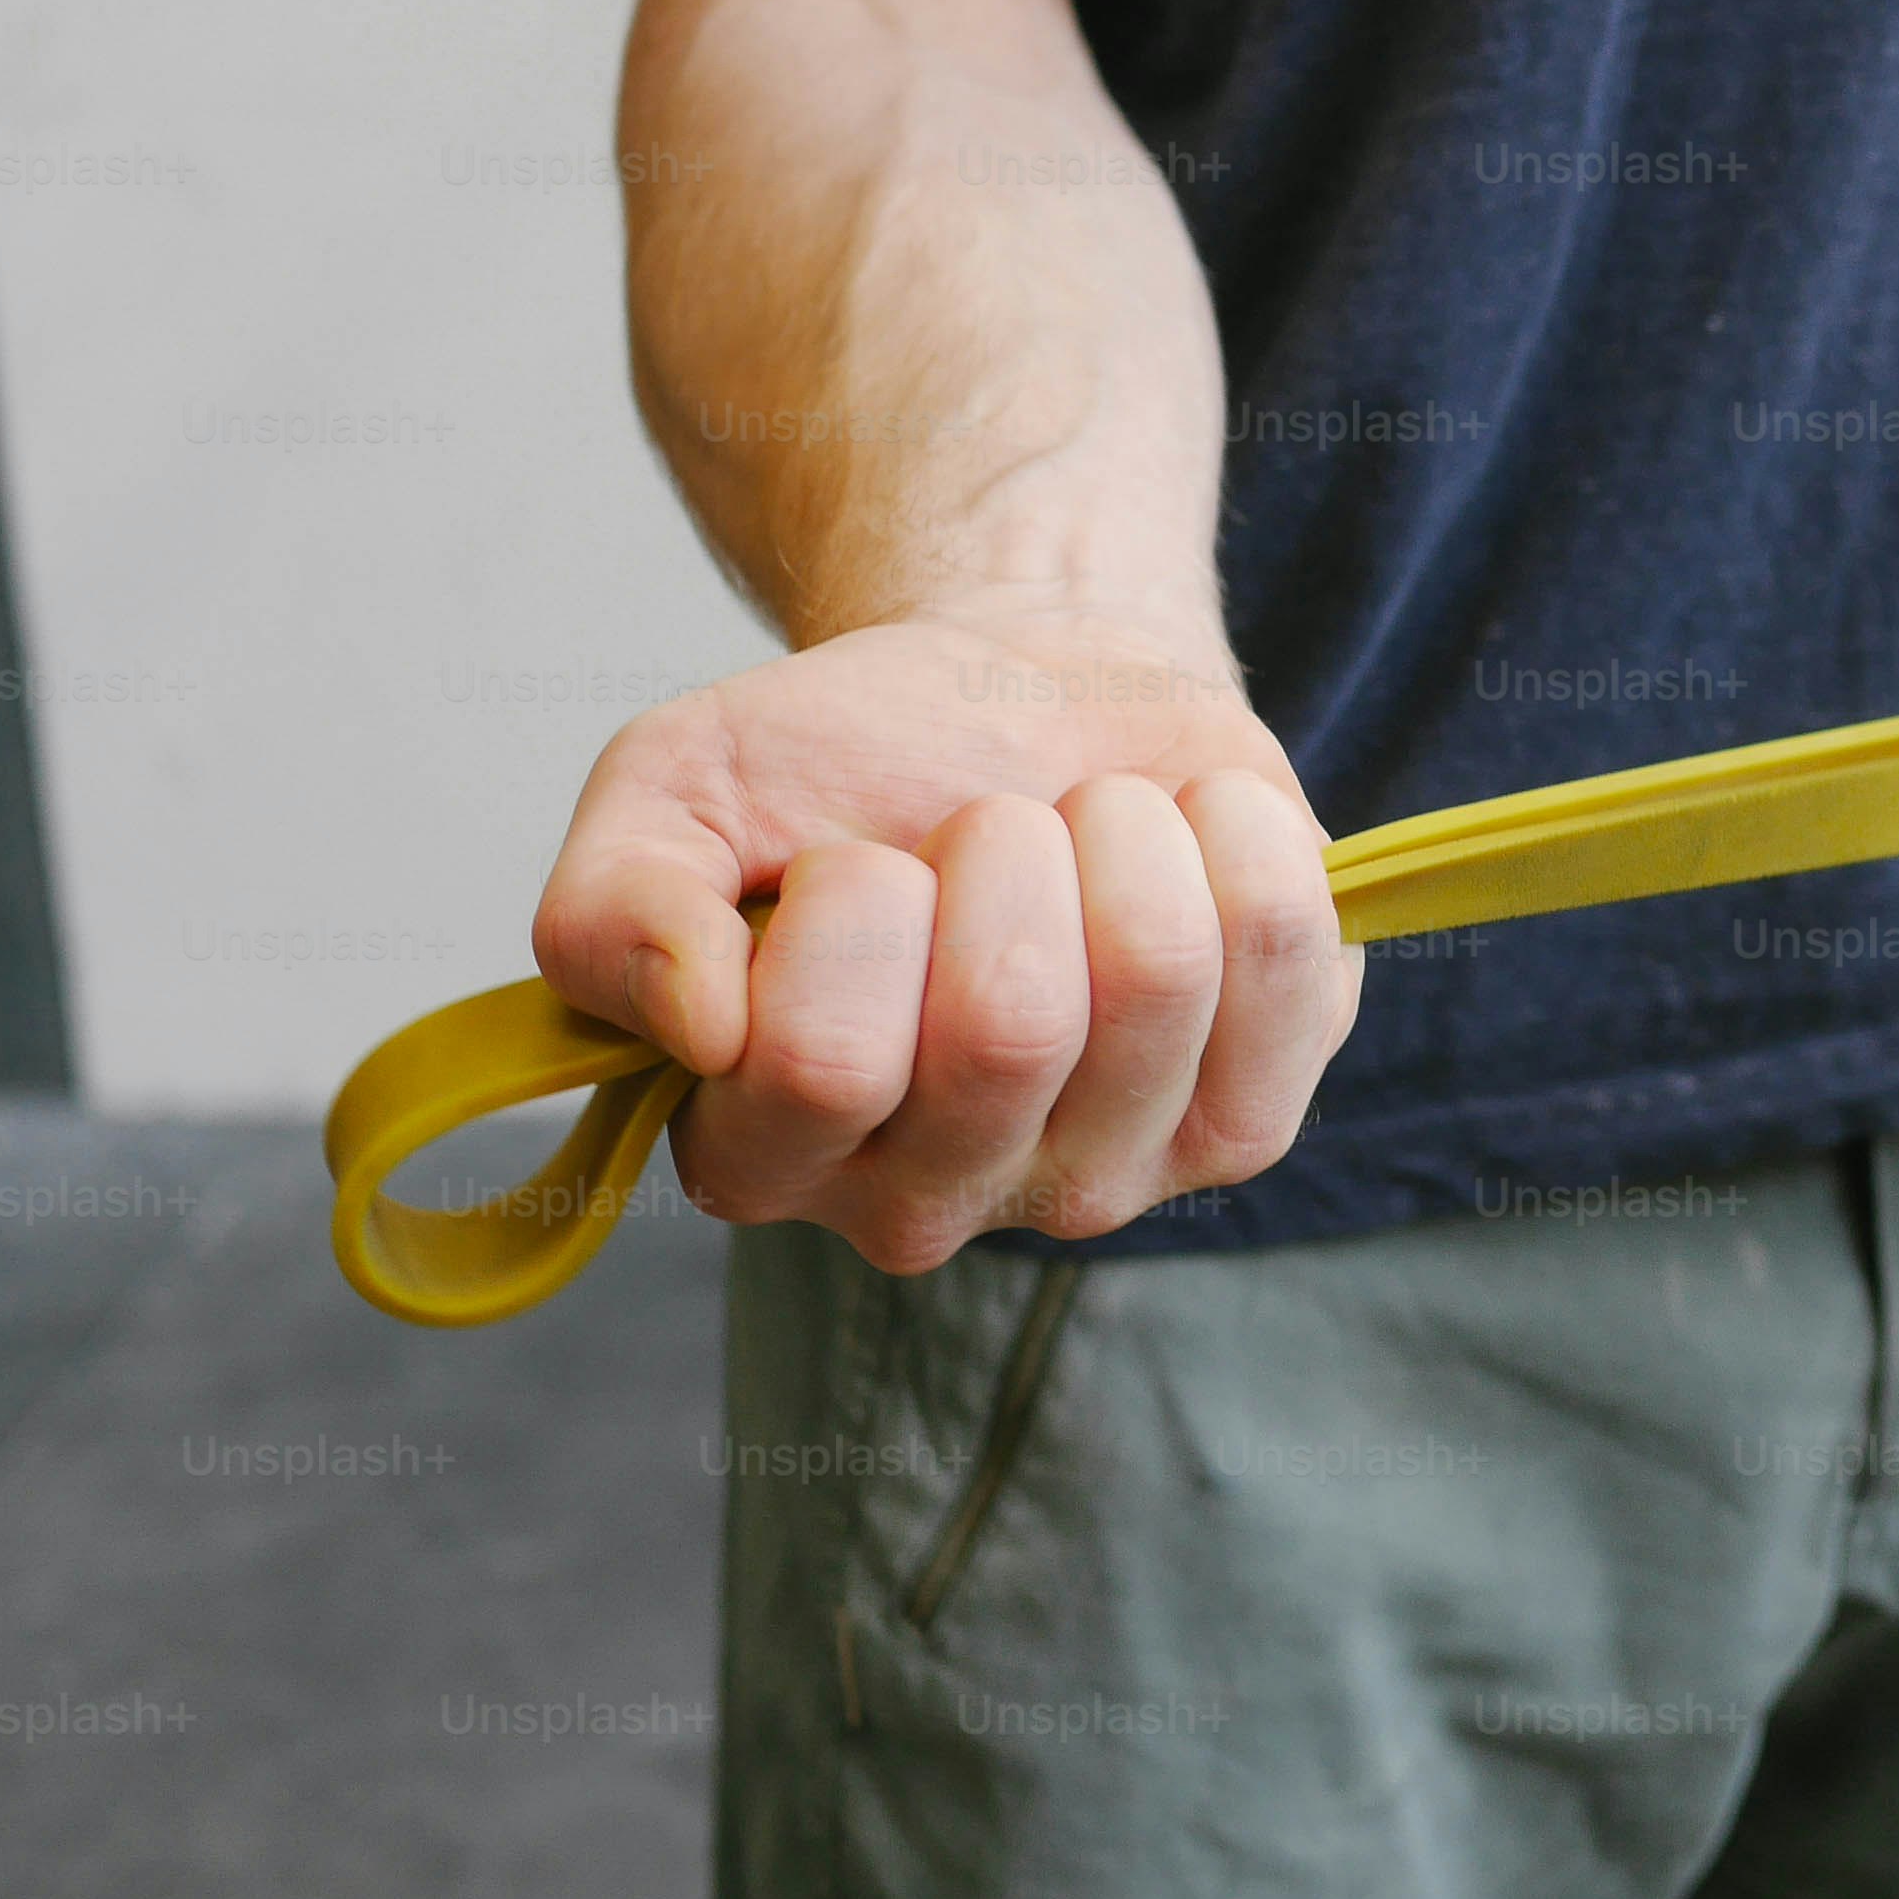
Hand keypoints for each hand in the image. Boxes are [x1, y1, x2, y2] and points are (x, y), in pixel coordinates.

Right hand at [532, 609, 1360, 1270]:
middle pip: (1007, 1029)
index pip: (819, 1065)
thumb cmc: (845, 766)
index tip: (856, 853)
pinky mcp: (1243, 1126)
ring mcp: (1102, 1177)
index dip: (852, 906)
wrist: (1022, 697)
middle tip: (983, 827)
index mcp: (766, 1152)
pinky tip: (1185, 839)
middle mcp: (930, 1201)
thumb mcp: (675, 792)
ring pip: (1155, 980)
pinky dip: (1237, 835)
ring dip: (1118, 832)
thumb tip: (702, 1017)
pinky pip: (1285, 957)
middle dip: (1000, 850)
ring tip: (1080, 828)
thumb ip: (613, 910)